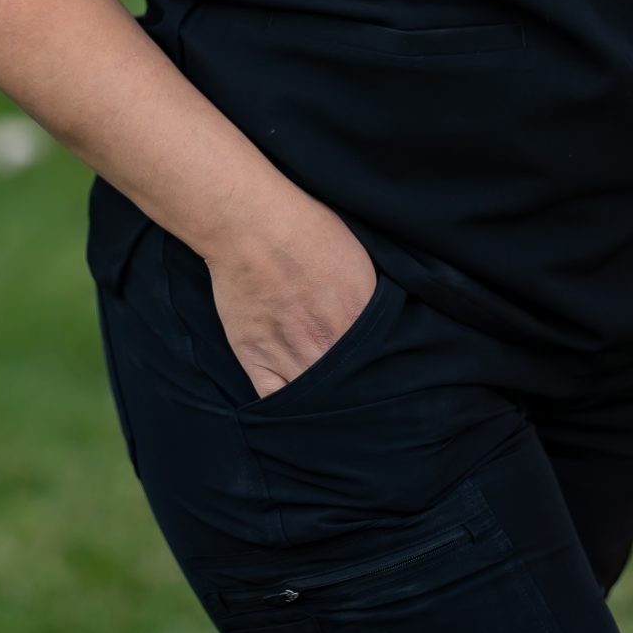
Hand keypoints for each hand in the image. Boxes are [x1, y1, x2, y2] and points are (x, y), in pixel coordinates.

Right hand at [207, 210, 379, 401]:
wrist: (250, 223)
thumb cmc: (303, 227)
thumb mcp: (357, 257)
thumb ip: (371, 301)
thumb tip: (382, 325)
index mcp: (358, 317)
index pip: (380, 365)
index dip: (379, 373)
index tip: (378, 376)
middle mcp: (327, 343)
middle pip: (348, 390)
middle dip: (353, 392)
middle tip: (354, 393)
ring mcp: (289, 354)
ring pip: (314, 402)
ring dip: (322, 404)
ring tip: (326, 403)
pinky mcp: (255, 357)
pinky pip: (274, 401)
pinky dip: (285, 409)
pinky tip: (294, 405)